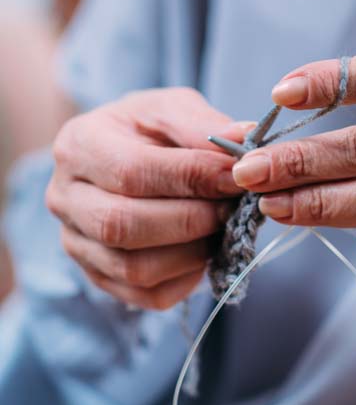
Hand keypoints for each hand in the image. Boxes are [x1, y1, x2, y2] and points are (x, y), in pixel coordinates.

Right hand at [46, 88, 251, 309]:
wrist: (123, 152)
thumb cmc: (147, 127)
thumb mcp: (172, 109)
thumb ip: (203, 124)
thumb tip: (242, 140)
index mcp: (79, 145)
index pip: (132, 171)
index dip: (190, 177)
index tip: (236, 176)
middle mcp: (64, 198)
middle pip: (123, 225)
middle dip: (191, 219)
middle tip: (233, 206)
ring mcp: (75, 243)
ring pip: (133, 267)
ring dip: (191, 252)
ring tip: (223, 227)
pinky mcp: (96, 276)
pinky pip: (143, 295)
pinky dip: (184, 278)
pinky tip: (207, 250)